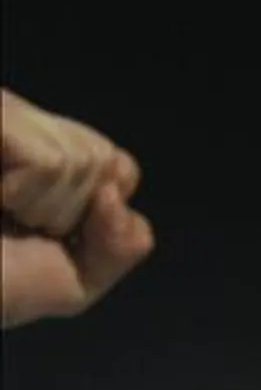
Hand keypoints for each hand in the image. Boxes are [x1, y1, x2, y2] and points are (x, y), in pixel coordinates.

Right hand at [2, 88, 152, 327]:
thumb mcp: (71, 278)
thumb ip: (120, 244)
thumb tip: (119, 199)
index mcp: (37, 155)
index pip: (117, 166)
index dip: (101, 207)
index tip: (49, 232)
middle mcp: (18, 123)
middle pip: (106, 161)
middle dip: (68, 212)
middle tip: (10, 221)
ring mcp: (5, 111)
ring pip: (84, 160)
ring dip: (43, 206)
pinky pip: (50, 162)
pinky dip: (26, 193)